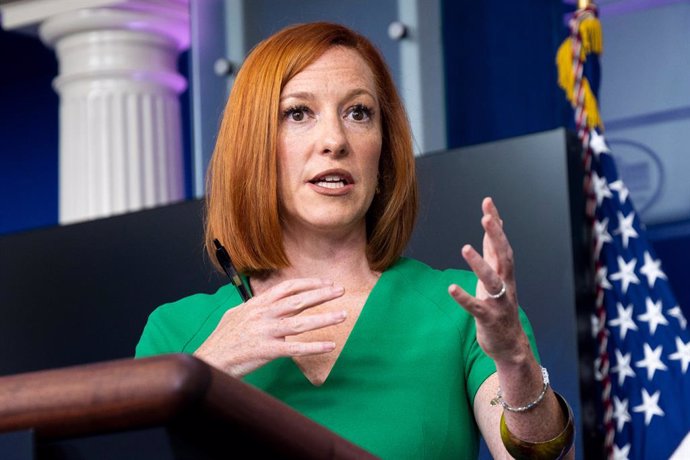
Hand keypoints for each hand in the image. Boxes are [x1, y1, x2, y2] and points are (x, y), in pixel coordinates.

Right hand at [194, 278, 346, 376]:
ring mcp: (265, 332)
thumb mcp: (236, 315)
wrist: (210, 360)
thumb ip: (253, 307)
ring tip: (343, 315)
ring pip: (300, 323)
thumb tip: (266, 301)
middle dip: (322, 294)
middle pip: (298, 301)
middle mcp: (262, 314)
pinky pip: (295, 349)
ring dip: (324, 318)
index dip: (309, 283)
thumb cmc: (223, 339)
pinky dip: (314, 347)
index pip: (288, 287)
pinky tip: (330, 345)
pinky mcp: (266, 351)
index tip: (326, 282)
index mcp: (257, 304)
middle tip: (341, 290)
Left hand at [448, 197, 530, 364]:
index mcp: (505, 272)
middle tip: (486, 218)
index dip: (495, 223)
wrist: (509, 344)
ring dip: (479, 264)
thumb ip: (494, 250)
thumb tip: (495, 223)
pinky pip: (476, 307)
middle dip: (496, 236)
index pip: (501, 242)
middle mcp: (505, 284)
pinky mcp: (488, 318)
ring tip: (465, 248)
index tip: (488, 202)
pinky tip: (450, 288)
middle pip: (504, 256)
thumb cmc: (499, 305)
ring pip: (492, 280)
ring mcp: (498, 301)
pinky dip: (464, 298)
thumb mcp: (498, 274)